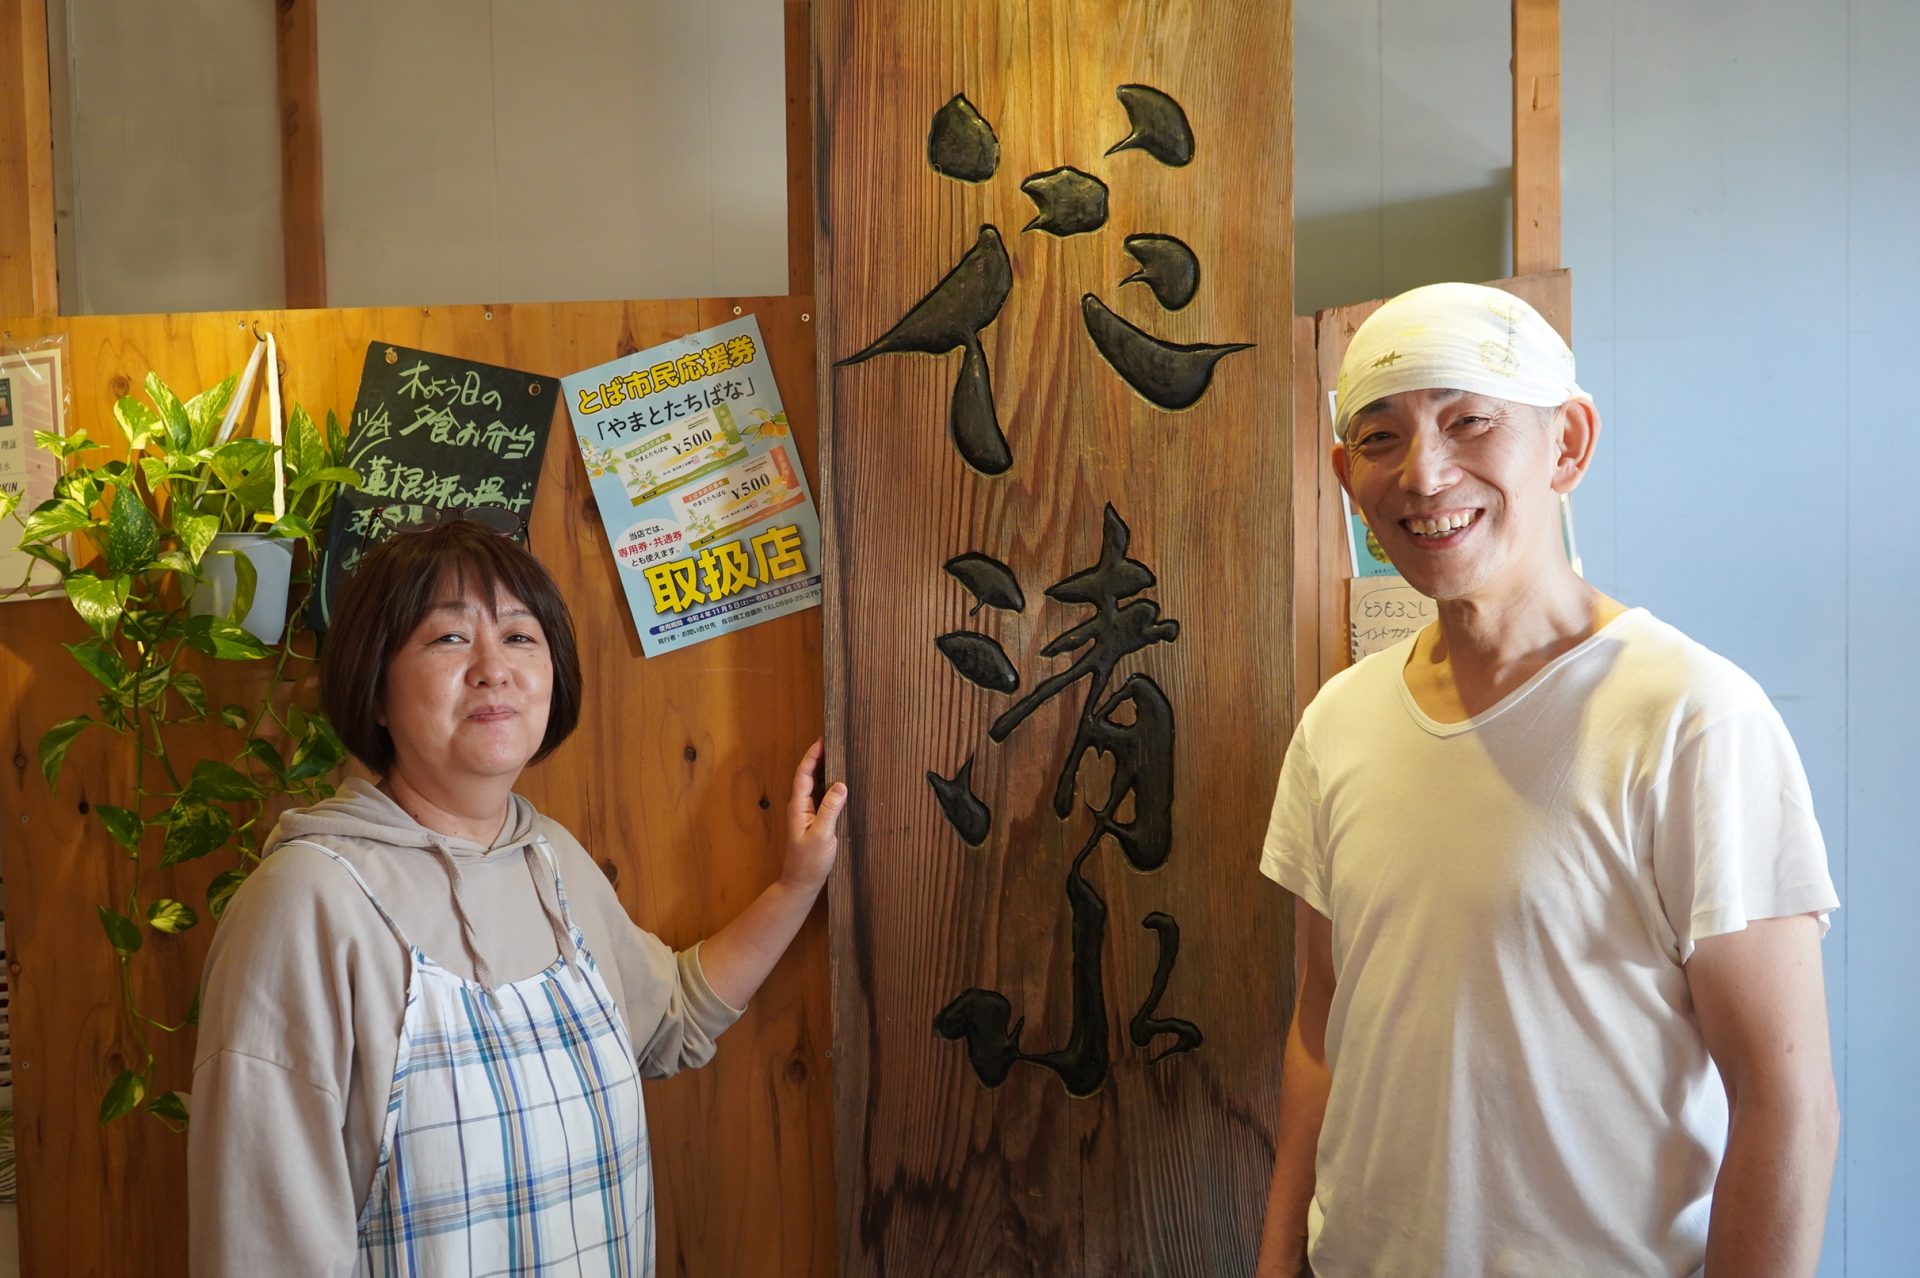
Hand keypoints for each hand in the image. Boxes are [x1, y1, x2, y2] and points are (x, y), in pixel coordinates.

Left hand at [782, 739, 846, 892]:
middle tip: (834, 743)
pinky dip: (831, 787)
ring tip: (840, 757)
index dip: (812, 756)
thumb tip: (841, 784)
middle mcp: (801, 806)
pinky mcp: (815, 822)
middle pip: (809, 776)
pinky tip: (842, 785)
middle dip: (819, 758)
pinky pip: (823, 798)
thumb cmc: (809, 861)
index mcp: (799, 806)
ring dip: (826, 771)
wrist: (801, 883)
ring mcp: (808, 814)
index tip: (822, 740)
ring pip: (816, 786)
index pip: (804, 774)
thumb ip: (830, 809)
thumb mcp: (822, 834)